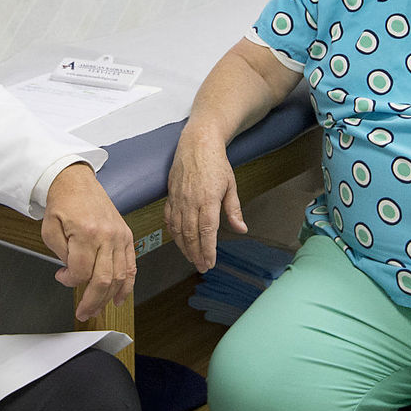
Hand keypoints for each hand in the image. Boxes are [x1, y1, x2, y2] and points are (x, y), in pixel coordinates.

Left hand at [40, 164, 135, 320]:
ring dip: (108, 298)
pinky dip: (127, 285)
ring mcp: (120, 236)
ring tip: (98, 309)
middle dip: (92, 301)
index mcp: (86, 232)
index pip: (80, 272)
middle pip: (103, 280)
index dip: (69, 281)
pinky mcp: (126, 235)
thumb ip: (60, 254)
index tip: (62, 277)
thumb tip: (72, 273)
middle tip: (84, 312)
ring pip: (119, 276)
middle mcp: (106, 235)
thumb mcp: (49, 228)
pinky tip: (120, 297)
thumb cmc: (63, 202)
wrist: (77, 181)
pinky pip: (131, 266)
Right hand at [165, 130, 246, 272]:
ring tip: (191, 258)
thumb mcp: (230, 185)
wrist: (197, 143)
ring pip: (178, 229)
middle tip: (201, 267)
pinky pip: (168, 218)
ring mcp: (178, 198)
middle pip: (190, 234)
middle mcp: (190, 201)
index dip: (207, 250)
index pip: (206, 231)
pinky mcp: (170, 195)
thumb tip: (241, 229)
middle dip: (196, 253)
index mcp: (208, 199)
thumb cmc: (216, 163)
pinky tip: (178, 240)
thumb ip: (233, 209)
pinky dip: (172, 232)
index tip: (210, 263)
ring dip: (184, 247)